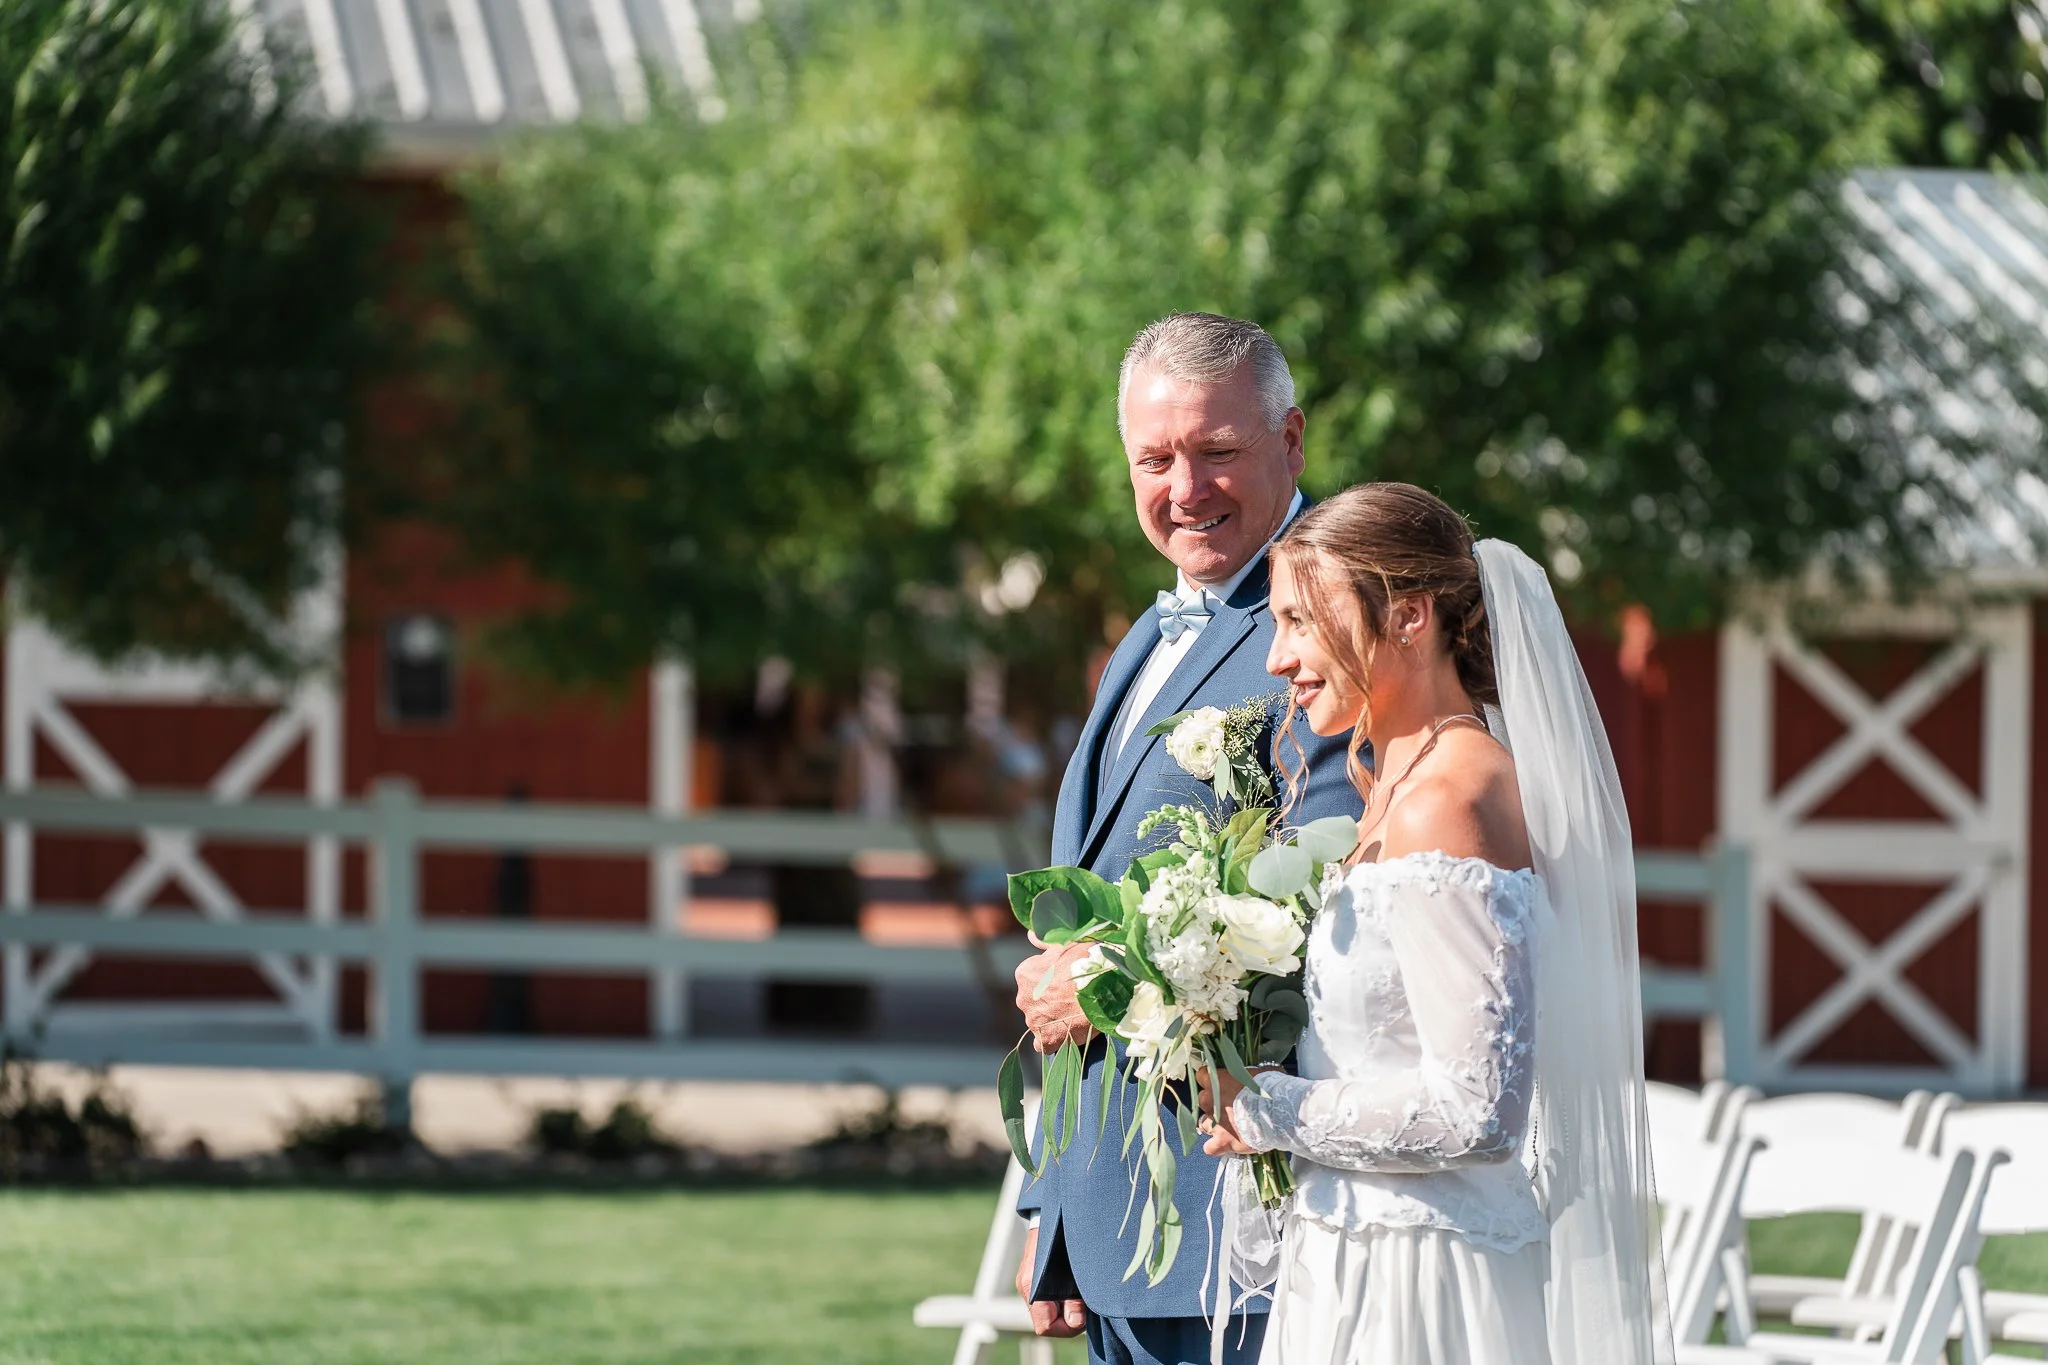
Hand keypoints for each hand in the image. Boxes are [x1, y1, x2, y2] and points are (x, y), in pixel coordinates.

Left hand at [1014, 936, 1097, 1053]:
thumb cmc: (1087, 961)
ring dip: (1053, 1020)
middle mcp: (1023, 997)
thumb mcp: (1067, 943)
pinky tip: (1067, 1035)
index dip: (1050, 981)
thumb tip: (1030, 934)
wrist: (1103, 988)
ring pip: (1040, 1022)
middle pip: (1035, 1001)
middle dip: (1049, 1002)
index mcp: (1025, 973)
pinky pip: (1044, 1044)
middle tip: (1073, 999)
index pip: (1032, 979)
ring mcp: (1034, 1021)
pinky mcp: (1046, 1040)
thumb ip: (1045, 941)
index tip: (1066, 981)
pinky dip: (1053, 1041)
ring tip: (1076, 1016)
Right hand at [1015, 1226, 1087, 1337]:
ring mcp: (1025, 1281)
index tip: (1084, 1316)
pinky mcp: (1031, 1277)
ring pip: (1045, 1311)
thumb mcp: (1076, 1271)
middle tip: (1087, 1306)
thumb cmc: (1067, 1236)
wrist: (1053, 1209)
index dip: (1068, 1328)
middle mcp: (1025, 1286)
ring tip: (1081, 1294)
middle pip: (1045, 1322)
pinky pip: (1044, 1298)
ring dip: (1064, 1309)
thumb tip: (1076, 1322)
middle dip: (1068, 1320)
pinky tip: (1073, 1287)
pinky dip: (1059, 1299)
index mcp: (1032, 1285)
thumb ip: (1074, 1299)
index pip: (1045, 1327)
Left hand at [1193, 1064, 1268, 1156]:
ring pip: (1203, 1124)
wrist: (1278, 1111)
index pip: (1202, 1076)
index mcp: (1216, 1079)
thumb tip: (1251, 1076)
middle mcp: (1209, 1100)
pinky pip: (1209, 1148)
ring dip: (1214, 1125)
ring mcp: (1214, 1122)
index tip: (1221, 1084)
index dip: (1212, 1081)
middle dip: (1214, 1104)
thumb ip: (1246, 1076)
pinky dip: (1216, 1147)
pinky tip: (1225, 1145)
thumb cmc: (1271, 1087)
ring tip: (1229, 1127)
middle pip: (1203, 1100)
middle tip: (1229, 1106)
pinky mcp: (1222, 1141)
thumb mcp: (1258, 1072)